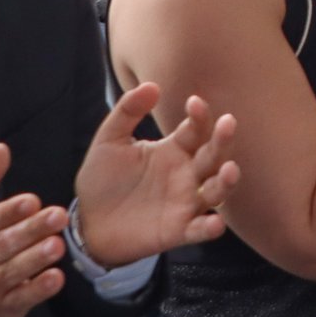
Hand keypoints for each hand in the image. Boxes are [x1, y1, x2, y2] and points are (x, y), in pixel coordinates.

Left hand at [70, 85, 239, 267]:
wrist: (86, 225)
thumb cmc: (102, 182)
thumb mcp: (108, 142)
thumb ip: (127, 112)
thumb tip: (152, 85)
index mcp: (174, 151)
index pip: (196, 129)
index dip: (200, 116)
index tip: (194, 102)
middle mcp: (186, 175)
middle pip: (214, 155)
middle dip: (223, 140)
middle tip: (228, 123)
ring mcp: (184, 203)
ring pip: (216, 191)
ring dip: (226, 181)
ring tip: (229, 171)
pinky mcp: (176, 231)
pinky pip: (198, 230)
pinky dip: (209, 228)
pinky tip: (215, 223)